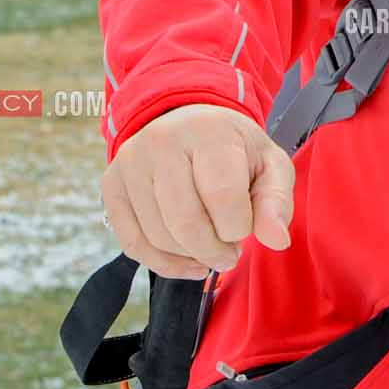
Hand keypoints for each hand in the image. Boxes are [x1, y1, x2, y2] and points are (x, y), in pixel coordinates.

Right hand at [101, 103, 295, 278]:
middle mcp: (161, 141)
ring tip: (211, 246)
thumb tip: (277, 240)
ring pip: (158, 237)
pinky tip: (188, 261)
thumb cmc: (235, 150)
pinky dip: (164, 264)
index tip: (246, 226)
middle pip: (186, 223)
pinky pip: (132, 244)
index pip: (223, 198)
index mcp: (207, 131)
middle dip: (214, 250)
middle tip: (230, 252)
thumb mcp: (269, 166)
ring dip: (191, 256)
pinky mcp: (111, 185)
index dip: (240, 228)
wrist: (190, 124)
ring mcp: (130, 163)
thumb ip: (276, 202)